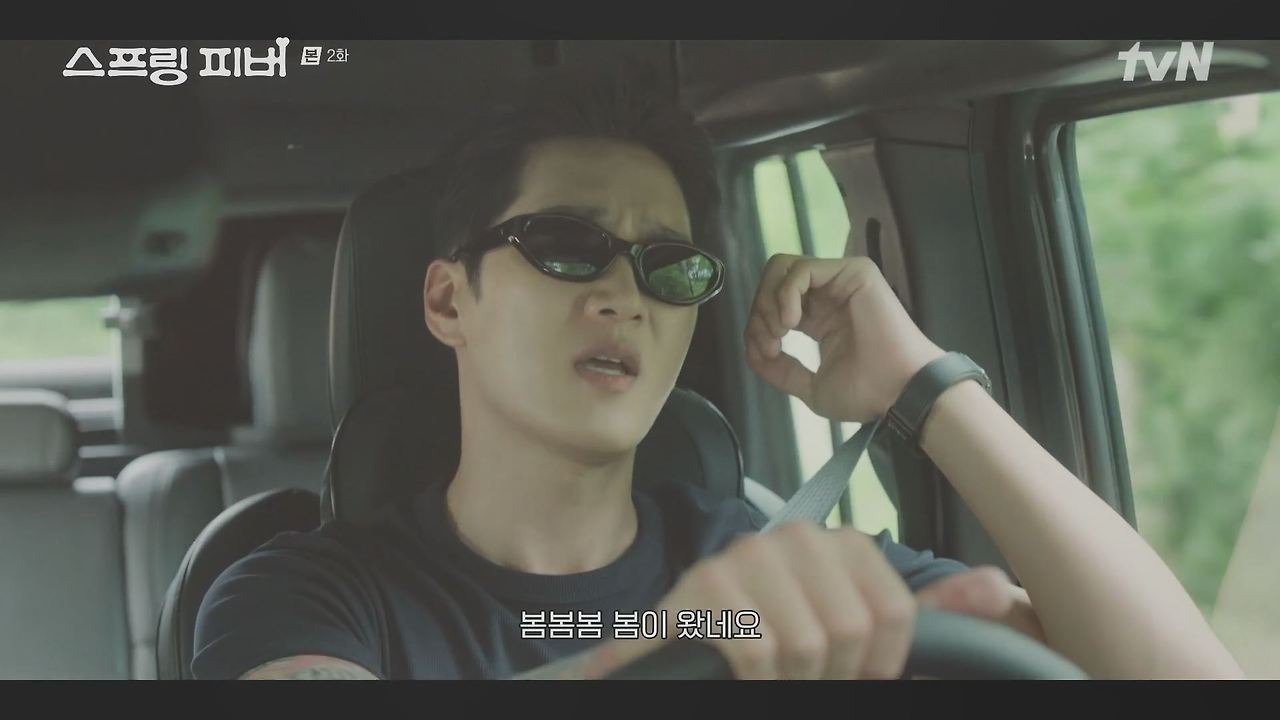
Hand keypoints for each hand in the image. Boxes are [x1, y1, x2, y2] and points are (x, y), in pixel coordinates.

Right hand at [594, 521, 1015, 679]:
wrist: (691, 642)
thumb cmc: (780, 636)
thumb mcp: (858, 626)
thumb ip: (927, 612)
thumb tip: (1001, 587)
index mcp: (842, 544)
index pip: (893, 615)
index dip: (877, 666)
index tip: (850, 673)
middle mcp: (796, 537)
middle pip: (850, 630)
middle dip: (830, 674)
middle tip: (803, 675)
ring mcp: (746, 555)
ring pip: (805, 645)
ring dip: (790, 680)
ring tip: (773, 672)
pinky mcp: (704, 585)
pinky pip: (758, 652)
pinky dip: (754, 679)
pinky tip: (740, 670)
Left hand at [744, 255, 944, 421]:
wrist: (897, 393)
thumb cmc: (865, 393)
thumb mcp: (809, 386)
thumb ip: (779, 370)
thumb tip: (752, 353)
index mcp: (818, 318)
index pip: (772, 304)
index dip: (757, 326)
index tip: (766, 354)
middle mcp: (828, 295)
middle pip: (772, 281)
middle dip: (759, 310)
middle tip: (770, 342)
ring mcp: (840, 281)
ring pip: (782, 269)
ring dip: (769, 301)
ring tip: (780, 331)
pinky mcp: (853, 272)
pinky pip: (801, 270)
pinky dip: (785, 293)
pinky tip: (791, 321)